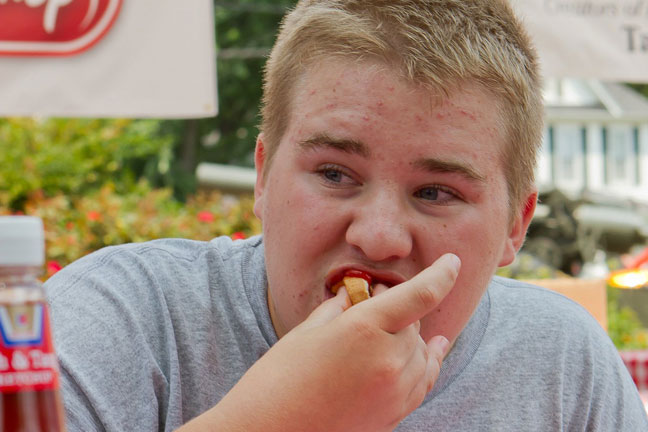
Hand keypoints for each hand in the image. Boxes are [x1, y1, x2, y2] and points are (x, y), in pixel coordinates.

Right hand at [182, 253, 459, 431]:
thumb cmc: (278, 380)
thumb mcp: (307, 332)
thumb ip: (340, 309)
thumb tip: (356, 298)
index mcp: (364, 329)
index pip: (421, 295)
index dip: (442, 275)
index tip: (452, 262)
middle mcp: (388, 359)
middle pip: (414, 324)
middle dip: (398, 310)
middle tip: (372, 302)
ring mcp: (394, 391)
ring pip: (421, 351)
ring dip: (409, 336)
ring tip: (391, 327)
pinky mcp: (394, 414)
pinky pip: (423, 379)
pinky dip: (427, 361)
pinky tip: (434, 348)